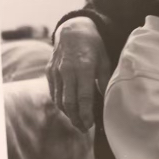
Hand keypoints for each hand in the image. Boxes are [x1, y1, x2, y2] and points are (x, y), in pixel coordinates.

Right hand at [46, 17, 110, 131]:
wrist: (73, 30)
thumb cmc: (93, 47)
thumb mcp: (104, 61)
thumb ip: (105, 81)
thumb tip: (108, 101)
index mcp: (84, 68)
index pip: (84, 97)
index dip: (86, 113)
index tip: (91, 124)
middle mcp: (67, 71)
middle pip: (69, 102)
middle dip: (76, 118)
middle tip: (84, 129)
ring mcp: (56, 72)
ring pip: (59, 100)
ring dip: (68, 113)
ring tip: (78, 122)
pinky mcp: (49, 72)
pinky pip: (54, 93)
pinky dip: (60, 104)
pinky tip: (68, 110)